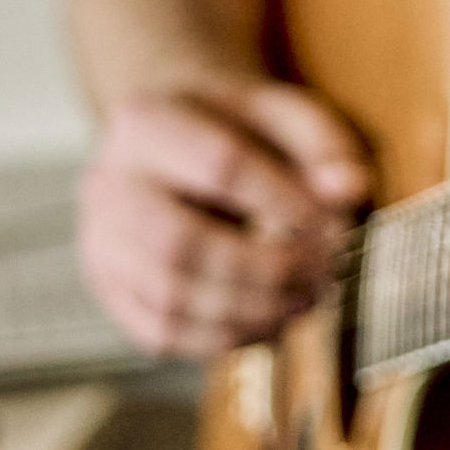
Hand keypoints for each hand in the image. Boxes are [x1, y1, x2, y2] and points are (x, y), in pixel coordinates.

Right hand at [77, 75, 371, 357]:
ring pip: (169, 296)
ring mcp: (99, 240)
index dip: (286, 202)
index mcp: (148, 121)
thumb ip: (324, 143)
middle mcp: (108, 183)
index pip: (220, 165)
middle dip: (267, 268)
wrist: (174, 137)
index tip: (336, 224)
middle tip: (326, 272)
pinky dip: (226, 337)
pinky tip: (273, 321)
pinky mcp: (109, 287)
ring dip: (252, 309)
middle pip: (181, 244)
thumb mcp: (285, 112)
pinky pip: (161, 332)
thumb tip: (350, 190)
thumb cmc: (240, 125)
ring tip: (309, 297)